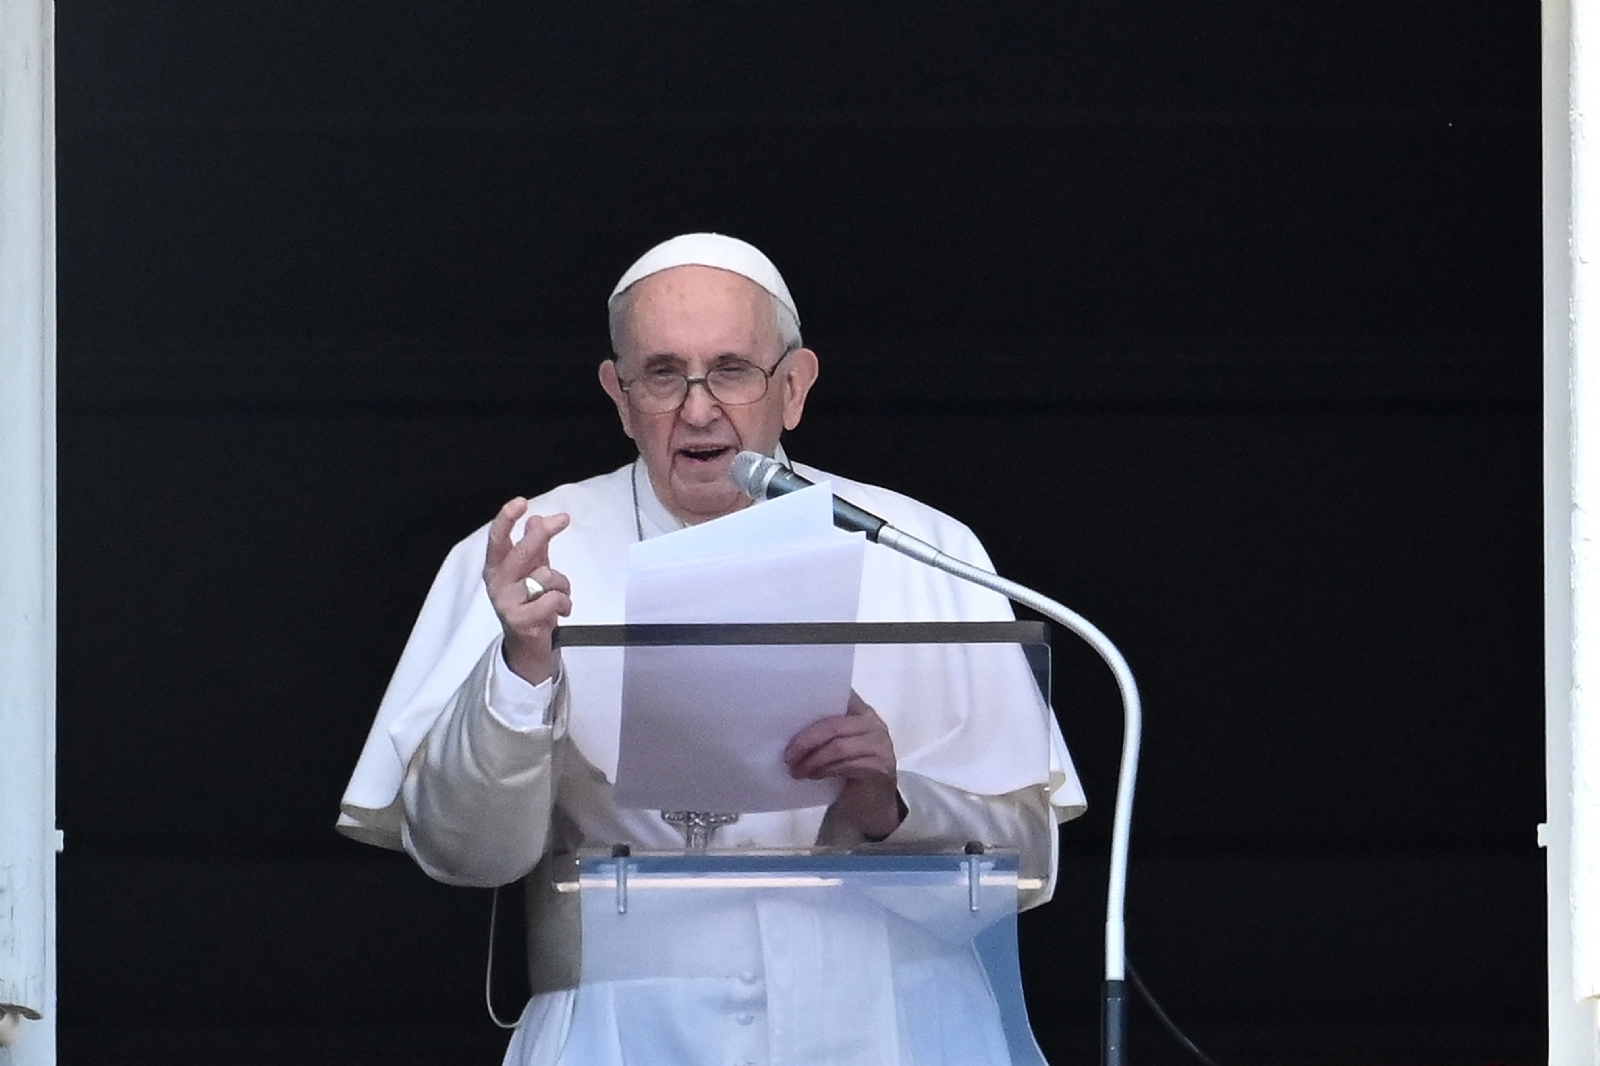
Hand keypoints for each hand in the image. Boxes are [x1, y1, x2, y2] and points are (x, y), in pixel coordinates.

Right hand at [484, 498, 572, 684]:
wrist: (528, 645)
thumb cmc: (530, 603)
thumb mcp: (532, 571)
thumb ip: (535, 547)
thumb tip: (537, 518)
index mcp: (497, 567)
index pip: (497, 539)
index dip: (506, 519)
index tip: (521, 502)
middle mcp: (497, 583)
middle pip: (521, 553)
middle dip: (542, 535)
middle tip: (562, 519)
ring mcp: (506, 602)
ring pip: (544, 577)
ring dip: (562, 584)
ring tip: (561, 597)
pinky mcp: (520, 621)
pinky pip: (552, 600)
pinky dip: (565, 603)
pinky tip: (562, 611)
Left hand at [784, 690, 903, 839]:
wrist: (872, 804)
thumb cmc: (850, 769)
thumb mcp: (838, 743)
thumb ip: (825, 730)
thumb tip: (788, 724)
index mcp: (861, 711)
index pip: (840, 694)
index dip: (816, 699)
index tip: (789, 708)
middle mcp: (874, 723)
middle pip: (834, 725)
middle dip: (806, 740)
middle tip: (788, 755)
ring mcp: (880, 746)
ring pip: (838, 746)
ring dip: (812, 760)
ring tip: (796, 770)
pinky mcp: (879, 768)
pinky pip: (846, 765)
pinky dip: (824, 770)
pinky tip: (813, 775)